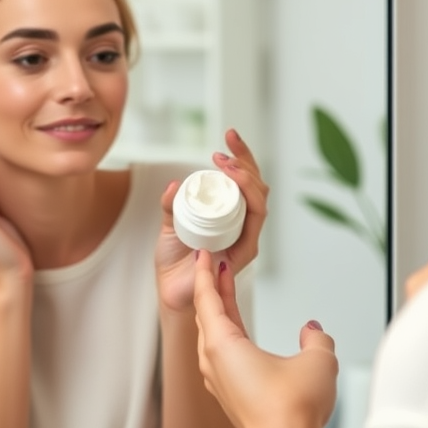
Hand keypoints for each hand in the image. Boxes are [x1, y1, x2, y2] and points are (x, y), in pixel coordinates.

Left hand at [156, 129, 268, 312]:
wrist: (171, 291)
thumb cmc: (174, 260)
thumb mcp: (168, 224)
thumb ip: (171, 205)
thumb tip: (173, 184)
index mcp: (230, 214)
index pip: (244, 180)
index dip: (242, 156)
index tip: (229, 136)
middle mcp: (243, 224)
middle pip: (257, 186)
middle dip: (246, 161)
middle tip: (225, 148)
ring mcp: (246, 238)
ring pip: (259, 201)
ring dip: (247, 178)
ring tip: (227, 164)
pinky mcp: (244, 252)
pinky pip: (253, 223)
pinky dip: (246, 201)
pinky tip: (234, 186)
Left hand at [193, 250, 337, 427]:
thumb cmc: (291, 409)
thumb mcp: (317, 360)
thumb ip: (316, 340)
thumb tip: (314, 333)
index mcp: (223, 344)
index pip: (207, 298)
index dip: (205, 273)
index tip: (202, 255)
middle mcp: (214, 363)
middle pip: (206, 315)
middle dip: (212, 289)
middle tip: (217, 267)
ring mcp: (220, 382)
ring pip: (212, 337)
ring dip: (219, 313)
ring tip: (229, 295)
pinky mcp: (231, 397)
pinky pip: (222, 357)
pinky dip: (226, 337)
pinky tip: (240, 337)